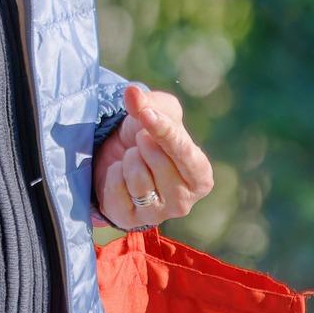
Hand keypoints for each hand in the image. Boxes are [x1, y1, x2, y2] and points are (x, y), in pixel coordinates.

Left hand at [94, 85, 213, 229]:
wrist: (118, 159)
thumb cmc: (147, 136)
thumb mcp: (155, 112)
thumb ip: (149, 102)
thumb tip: (132, 92)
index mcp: (200, 176)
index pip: (185, 153)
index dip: (164, 131)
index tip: (146, 114)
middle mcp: (185, 201)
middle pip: (158, 161)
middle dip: (143, 144)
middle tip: (142, 145)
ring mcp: (157, 214)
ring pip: (137, 175)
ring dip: (128, 159)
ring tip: (132, 161)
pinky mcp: (130, 219)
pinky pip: (116, 187)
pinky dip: (113, 173)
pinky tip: (120, 175)